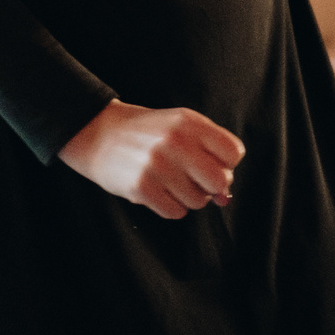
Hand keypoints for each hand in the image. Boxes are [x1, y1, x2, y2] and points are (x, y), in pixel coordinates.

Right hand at [58, 99, 242, 218]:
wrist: (100, 135)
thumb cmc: (149, 134)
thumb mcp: (182, 128)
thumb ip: (210, 153)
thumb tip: (226, 197)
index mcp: (190, 123)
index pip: (234, 153)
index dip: (228, 164)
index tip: (215, 164)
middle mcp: (176, 142)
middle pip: (219, 180)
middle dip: (213, 186)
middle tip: (198, 181)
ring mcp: (157, 165)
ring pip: (198, 200)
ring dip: (190, 198)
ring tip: (174, 184)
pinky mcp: (140, 187)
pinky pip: (175, 212)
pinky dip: (172, 207)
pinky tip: (161, 193)